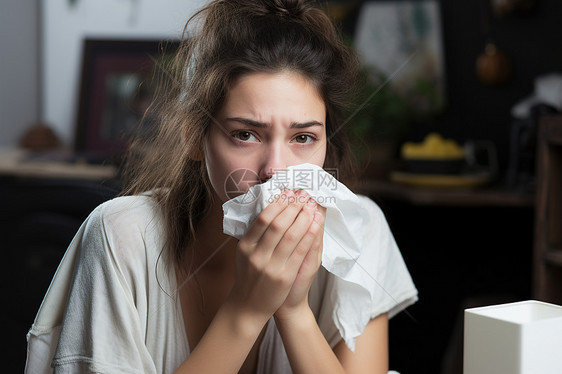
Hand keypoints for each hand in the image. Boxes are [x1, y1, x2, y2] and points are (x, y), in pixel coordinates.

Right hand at [225, 189, 318, 321]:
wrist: (248, 306)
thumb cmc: (249, 275)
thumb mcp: (244, 253)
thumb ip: (255, 234)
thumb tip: (270, 208)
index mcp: (245, 246)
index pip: (263, 219)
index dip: (278, 203)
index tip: (288, 192)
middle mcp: (256, 255)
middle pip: (278, 224)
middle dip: (293, 206)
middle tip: (303, 194)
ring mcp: (271, 267)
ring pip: (291, 236)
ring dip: (303, 217)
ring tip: (311, 204)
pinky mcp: (285, 276)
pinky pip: (300, 251)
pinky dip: (309, 235)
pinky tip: (315, 223)